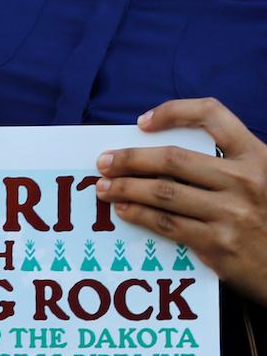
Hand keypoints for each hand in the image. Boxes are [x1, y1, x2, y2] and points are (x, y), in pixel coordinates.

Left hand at [98, 99, 266, 302]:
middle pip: (174, 159)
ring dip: (126, 188)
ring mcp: (230, 212)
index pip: (213, 116)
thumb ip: (227, 165)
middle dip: (131, 159)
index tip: (142, 122)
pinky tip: (123, 210)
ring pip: (164, 193)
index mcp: (257, 156)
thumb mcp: (263, 179)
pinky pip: (167, 224)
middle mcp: (244, 179)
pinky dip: (139, 215)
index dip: (174, 111)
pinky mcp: (217, 243)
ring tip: (104, 187)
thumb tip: (165, 158)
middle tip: (104, 161)